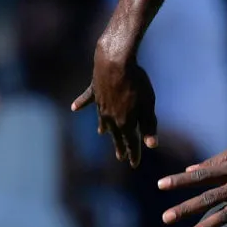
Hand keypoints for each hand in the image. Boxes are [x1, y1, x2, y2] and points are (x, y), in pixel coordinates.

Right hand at [71, 37, 157, 165]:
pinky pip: (87, 99)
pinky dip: (81, 104)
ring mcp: (100, 104)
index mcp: (125, 122)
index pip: (131, 143)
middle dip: (120, 146)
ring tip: (101, 134)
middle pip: (116, 135)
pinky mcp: (94, 90)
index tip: (134, 164)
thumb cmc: (136, 82)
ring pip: (102, 120)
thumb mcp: (148, 105)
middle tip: (120, 157)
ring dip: (104, 128)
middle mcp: (110, 117)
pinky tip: (74, 108)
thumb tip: (152, 145)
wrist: (115, 62)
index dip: (134, 154)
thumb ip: (149, 125)